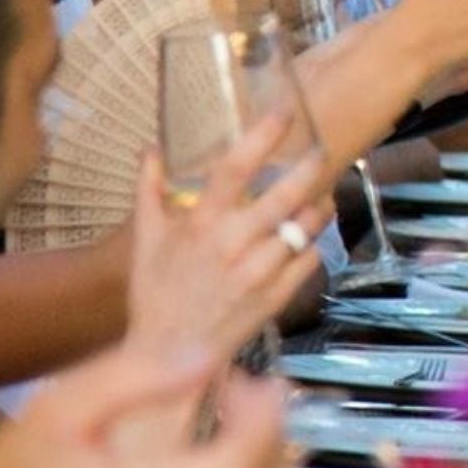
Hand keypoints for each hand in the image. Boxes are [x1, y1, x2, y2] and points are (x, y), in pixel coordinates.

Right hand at [125, 120, 332, 368]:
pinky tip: (309, 238)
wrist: (168, 353)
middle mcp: (232, 245)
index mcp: (200, 225)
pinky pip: (308, 261)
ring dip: (317, 209)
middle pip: (283, 196)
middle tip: (321, 152)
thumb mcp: (145, 240)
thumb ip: (149, 191)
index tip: (283, 114)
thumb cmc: (155, 294)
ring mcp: (258, 273)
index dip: (261, 138)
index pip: (234, 169)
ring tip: (321, 196)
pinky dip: (313, 245)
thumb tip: (151, 149)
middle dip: (310, 169)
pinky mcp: (275, 297)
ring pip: (304, 229)